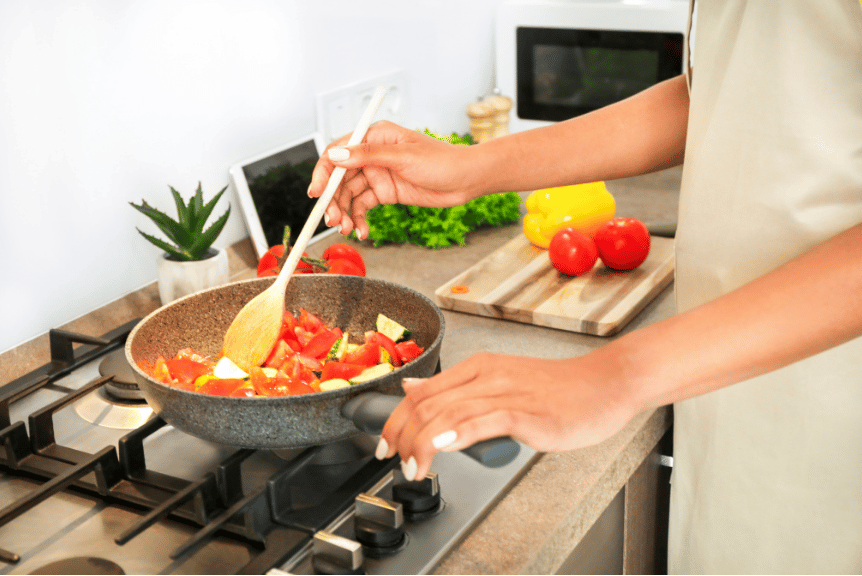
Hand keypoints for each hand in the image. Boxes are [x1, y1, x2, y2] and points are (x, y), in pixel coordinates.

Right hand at [308, 121, 477, 238]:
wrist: (466, 181)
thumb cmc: (442, 161)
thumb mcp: (404, 157)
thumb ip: (369, 156)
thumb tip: (337, 156)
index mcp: (374, 137)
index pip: (338, 153)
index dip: (323, 173)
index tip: (316, 192)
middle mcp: (372, 154)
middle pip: (340, 178)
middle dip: (333, 200)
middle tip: (332, 220)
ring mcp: (378, 174)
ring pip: (350, 195)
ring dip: (345, 213)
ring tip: (347, 229)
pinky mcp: (385, 192)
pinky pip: (364, 206)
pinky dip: (359, 219)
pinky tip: (362, 231)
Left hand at [377, 350, 638, 480]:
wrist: (605, 384)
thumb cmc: (558, 390)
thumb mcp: (499, 380)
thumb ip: (456, 388)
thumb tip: (414, 388)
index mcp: (478, 366)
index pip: (421, 390)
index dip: (395, 418)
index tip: (385, 443)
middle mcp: (487, 374)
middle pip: (427, 402)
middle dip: (401, 434)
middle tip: (393, 460)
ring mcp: (506, 392)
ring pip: (448, 412)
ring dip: (422, 443)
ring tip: (412, 467)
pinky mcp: (526, 411)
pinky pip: (484, 420)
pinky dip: (457, 433)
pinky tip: (441, 446)